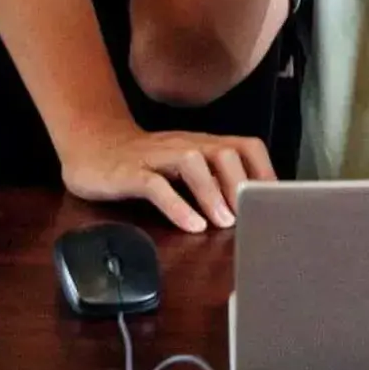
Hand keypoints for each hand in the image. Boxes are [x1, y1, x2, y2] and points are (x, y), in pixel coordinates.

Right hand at [60, 122, 277, 232]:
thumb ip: (214, 181)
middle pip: (224, 151)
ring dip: (212, 193)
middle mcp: (184, 145)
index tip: (278, 201)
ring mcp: (156, 156)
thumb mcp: (184, 168)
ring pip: (192, 162)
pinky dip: (176, 205)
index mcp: (202, 144)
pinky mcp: (130, 172)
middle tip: (251, 215)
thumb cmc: (145, 162)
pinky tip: (191, 225)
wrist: (91, 146)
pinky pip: (155, 185)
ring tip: (224, 222)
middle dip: (241, 184)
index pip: (245, 146)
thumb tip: (251, 206)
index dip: (266, 171)